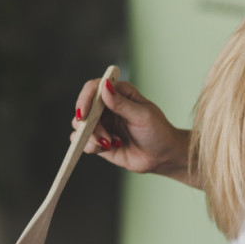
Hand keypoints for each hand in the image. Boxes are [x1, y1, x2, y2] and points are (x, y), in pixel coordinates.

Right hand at [71, 77, 196, 185]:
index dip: (85, 99)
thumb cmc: (158, 132)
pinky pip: (84, 142)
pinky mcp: (100, 141)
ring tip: (110, 143)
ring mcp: (103, 124)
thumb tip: (105, 87)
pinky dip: (91, 146)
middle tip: (104, 136)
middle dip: (89, 124)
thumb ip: (122, 103)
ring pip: (81, 127)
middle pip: (84, 109)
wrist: (163, 157)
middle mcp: (108, 107)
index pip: (93, 88)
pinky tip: (108, 148)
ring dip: (92, 137)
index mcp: (119, 93)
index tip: (84, 114)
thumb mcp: (143, 116)